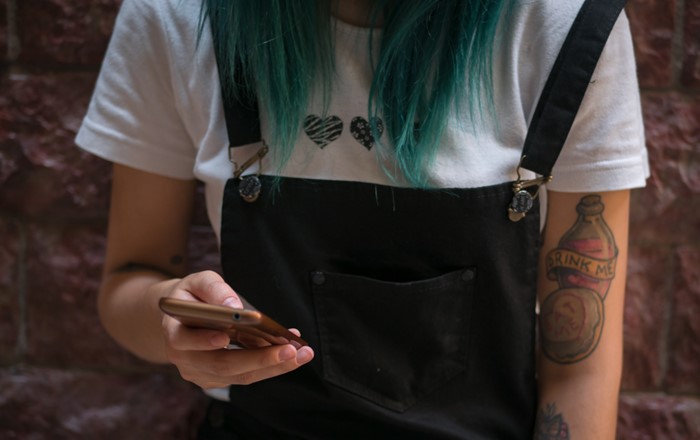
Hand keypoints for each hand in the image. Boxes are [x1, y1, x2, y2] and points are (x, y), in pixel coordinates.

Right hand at [160, 270, 314, 387]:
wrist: (183, 316)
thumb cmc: (193, 295)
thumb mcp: (198, 282)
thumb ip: (214, 290)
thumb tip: (234, 306)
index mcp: (174, 333)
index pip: (184, 341)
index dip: (203, 341)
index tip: (224, 336)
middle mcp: (185, 359)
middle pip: (222, 365)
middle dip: (259, 358)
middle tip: (290, 349)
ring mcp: (202, 374)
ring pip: (240, 376)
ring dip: (274, 366)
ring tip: (302, 353)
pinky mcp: (218, 379)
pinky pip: (246, 376)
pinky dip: (271, 366)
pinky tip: (293, 353)